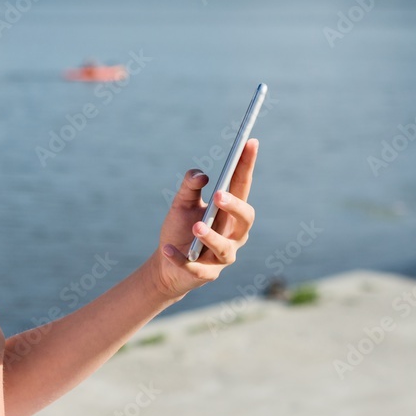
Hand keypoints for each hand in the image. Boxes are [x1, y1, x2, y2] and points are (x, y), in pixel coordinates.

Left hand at [147, 138, 258, 299]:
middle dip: (235, 206)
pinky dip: (180, 258)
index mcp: (230, 213)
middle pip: (245, 219)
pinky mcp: (205, 274)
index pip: (242, 185)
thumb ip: (189, 186)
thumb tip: (201, 174)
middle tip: (218, 195)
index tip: (250, 141)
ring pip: (225, 249)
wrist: (165, 264)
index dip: (247, 164)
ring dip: (210, 237)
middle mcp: (233, 235)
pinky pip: (196, 267)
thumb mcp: (181, 204)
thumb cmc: (179, 229)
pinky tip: (167, 249)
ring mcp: (221, 257)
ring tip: (196, 226)